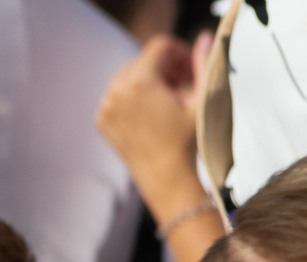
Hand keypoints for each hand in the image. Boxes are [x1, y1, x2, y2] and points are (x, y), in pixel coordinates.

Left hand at [96, 35, 202, 189]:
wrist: (166, 178)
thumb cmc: (187, 141)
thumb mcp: (201, 99)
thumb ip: (202, 63)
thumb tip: (204, 38)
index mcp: (139, 81)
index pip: (159, 46)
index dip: (179, 52)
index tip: (190, 68)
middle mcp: (116, 91)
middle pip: (143, 59)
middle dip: (165, 66)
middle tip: (184, 84)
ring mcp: (105, 106)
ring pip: (129, 75)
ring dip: (149, 79)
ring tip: (169, 99)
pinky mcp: (102, 120)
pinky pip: (118, 94)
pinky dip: (134, 96)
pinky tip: (153, 111)